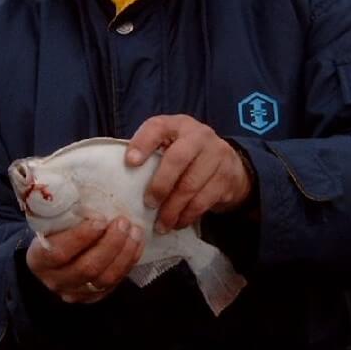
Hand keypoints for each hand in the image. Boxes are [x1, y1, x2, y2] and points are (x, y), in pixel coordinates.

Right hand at [26, 212, 144, 303]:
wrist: (50, 256)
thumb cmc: (52, 231)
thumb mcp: (50, 222)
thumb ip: (65, 215)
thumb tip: (92, 195)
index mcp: (39, 260)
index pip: (59, 252)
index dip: (81, 237)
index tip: (100, 219)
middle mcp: (55, 280)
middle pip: (87, 268)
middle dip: (110, 244)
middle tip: (123, 222)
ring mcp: (75, 293)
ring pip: (105, 279)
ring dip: (124, 254)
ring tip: (135, 231)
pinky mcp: (93, 297)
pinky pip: (115, 283)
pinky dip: (129, 262)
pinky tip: (137, 244)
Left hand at [126, 114, 253, 232]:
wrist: (230, 164)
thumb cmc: (188, 156)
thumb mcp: (172, 145)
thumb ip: (152, 154)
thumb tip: (121, 177)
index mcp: (177, 125)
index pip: (157, 127)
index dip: (142, 143)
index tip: (130, 162)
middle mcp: (199, 136)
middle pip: (177, 159)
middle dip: (160, 185)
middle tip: (149, 204)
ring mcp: (216, 155)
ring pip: (190, 185)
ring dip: (172, 209)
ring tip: (160, 224)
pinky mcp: (226, 177)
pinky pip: (203, 200)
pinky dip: (187, 215)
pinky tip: (177, 223)